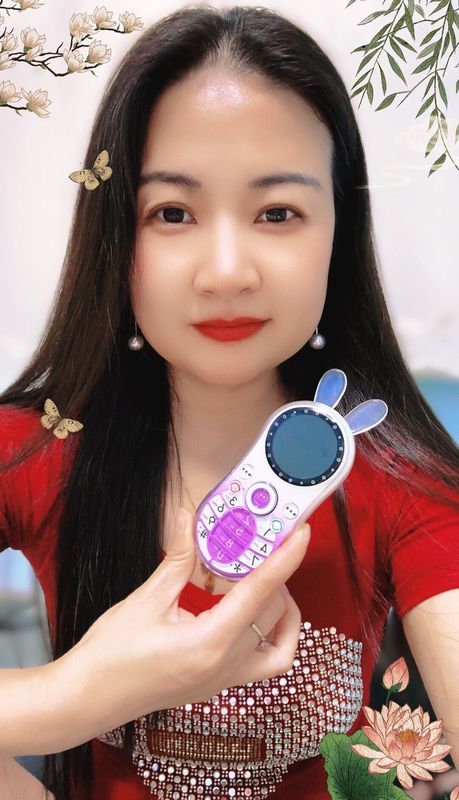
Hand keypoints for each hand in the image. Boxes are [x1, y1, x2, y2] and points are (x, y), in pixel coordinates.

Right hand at [68, 507, 310, 734]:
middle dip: (278, 577)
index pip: (260, 593)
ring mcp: (226, 680)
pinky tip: (253, 614)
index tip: (301, 534)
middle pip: (273, 615)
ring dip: (283, 612)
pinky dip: (272, 636)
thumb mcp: (146, 600)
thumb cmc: (112, 652)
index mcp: (209, 643)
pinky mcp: (219, 684)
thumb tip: (188, 516)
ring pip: (280, 646)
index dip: (284, 559)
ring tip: (266, 581)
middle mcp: (226, 665)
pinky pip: (264, 664)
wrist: (90, 698)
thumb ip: (177, 558)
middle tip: (268, 545)